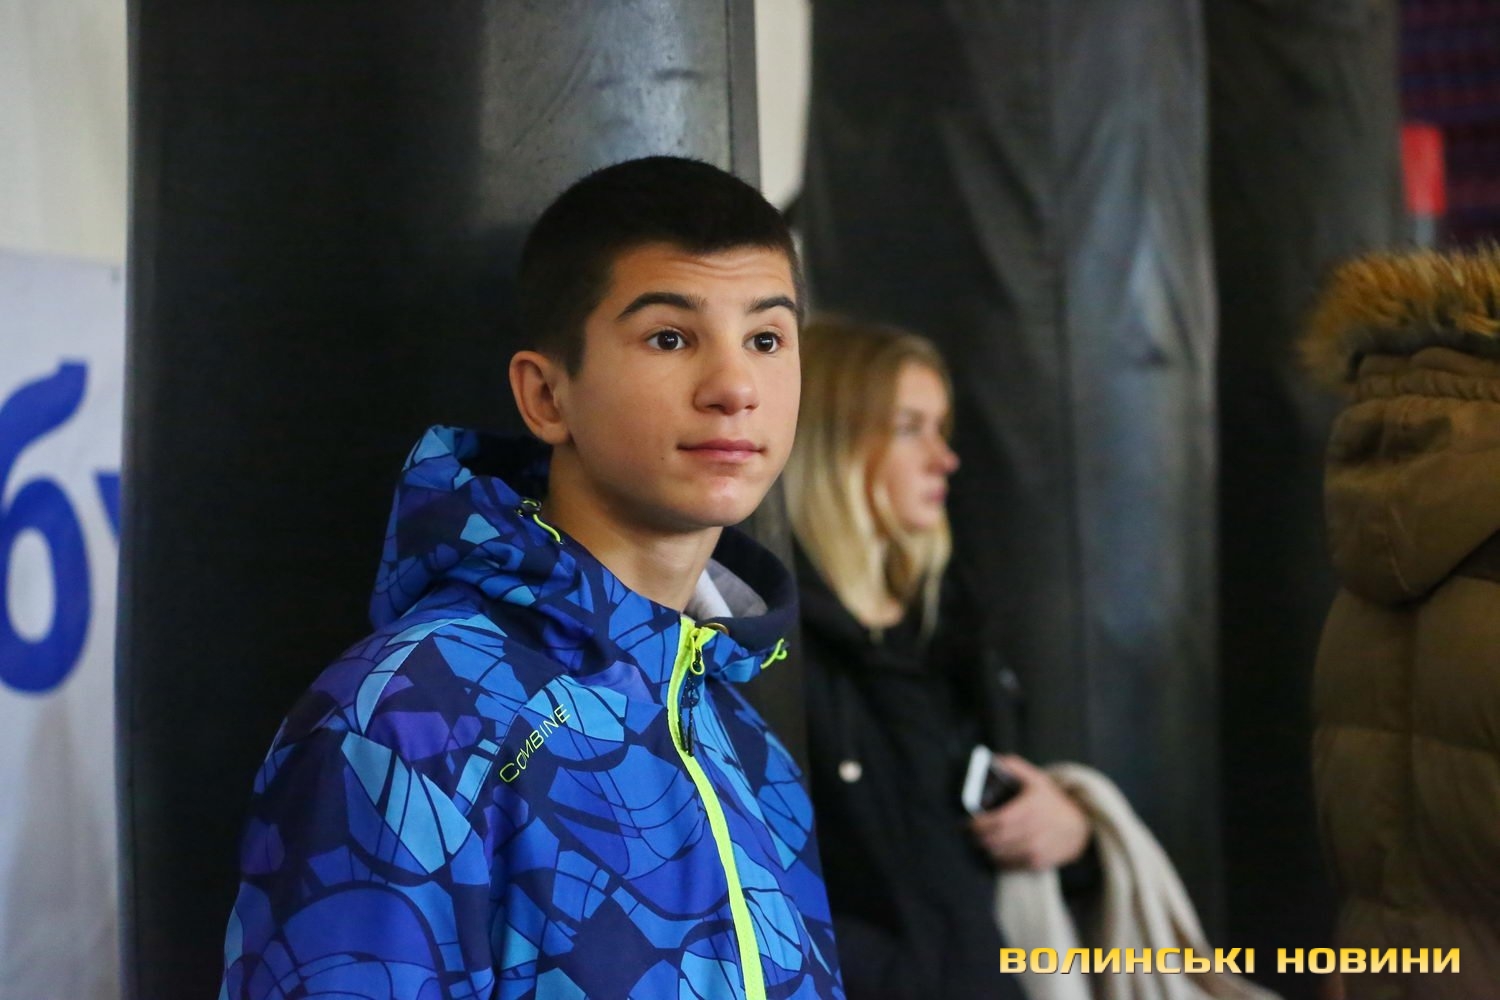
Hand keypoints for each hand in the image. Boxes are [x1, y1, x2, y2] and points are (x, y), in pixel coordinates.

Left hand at [969, 755, 1090, 869]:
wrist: (1078, 827)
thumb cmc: (1051, 801)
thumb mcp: (1036, 779)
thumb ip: (1013, 766)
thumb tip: (992, 759)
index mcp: (1031, 807)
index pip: (998, 821)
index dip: (979, 824)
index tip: (969, 823)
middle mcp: (1034, 830)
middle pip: (995, 840)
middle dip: (978, 837)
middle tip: (971, 833)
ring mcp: (1037, 849)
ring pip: (999, 854)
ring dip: (987, 848)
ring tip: (982, 841)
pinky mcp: (1037, 863)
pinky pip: (1009, 866)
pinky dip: (998, 860)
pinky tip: (997, 850)